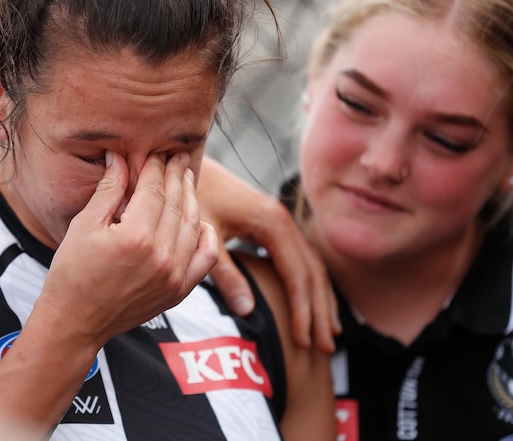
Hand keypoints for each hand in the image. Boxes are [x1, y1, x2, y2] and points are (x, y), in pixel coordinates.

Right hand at [0, 152, 218, 438]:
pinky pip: (204, 258)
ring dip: (191, 199)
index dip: (155, 167)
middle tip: (176, 157)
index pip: (154, 190)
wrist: (75, 322)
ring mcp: (174, 276)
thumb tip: (118, 156)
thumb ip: (108, 190)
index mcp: (136, 236)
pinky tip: (199, 221)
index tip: (155, 153)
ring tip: (186, 180)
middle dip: (175, 176)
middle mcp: (161, 256)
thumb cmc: (71, 272)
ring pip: (192, 225)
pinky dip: (206, 237)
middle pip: (176, 203)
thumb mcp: (84, 225)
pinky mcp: (178, 291)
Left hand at [197, 156, 339, 352]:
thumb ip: (225, 274)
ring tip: (329, 334)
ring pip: (311, 264)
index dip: (303, 310)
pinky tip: (312, 304)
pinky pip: (300, 256)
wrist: (183, 164)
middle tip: (325, 349)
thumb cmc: (191, 198)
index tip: (304, 342)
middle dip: (320, 311)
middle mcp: (281, 220)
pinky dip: (310, 283)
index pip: (297, 275)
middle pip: (312, 272)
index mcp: (270, 224)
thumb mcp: (205, 238)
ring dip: (321, 299)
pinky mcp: (270, 223)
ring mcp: (279, 220)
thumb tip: (248, 312)